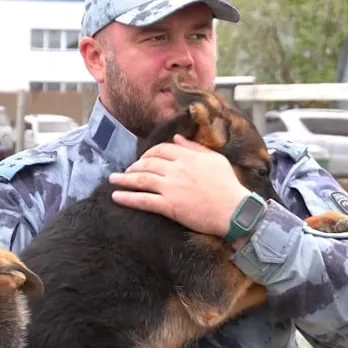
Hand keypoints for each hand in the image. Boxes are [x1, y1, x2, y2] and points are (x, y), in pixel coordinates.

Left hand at [108, 134, 250, 237]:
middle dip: (133, 166)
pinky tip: (116, 196)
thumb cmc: (228, 185)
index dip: (147, 153)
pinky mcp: (168, 206)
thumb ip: (194, 147)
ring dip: (124, 179)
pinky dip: (127, 198)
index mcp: (187, 157)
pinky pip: (142, 200)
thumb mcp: (214, 159)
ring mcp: (171, 187)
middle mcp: (176, 169)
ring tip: (113, 180)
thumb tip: (176, 137)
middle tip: (126, 171)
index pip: (160, 149)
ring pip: (141, 179)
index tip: (142, 159)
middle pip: (147, 163)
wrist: (234, 210)